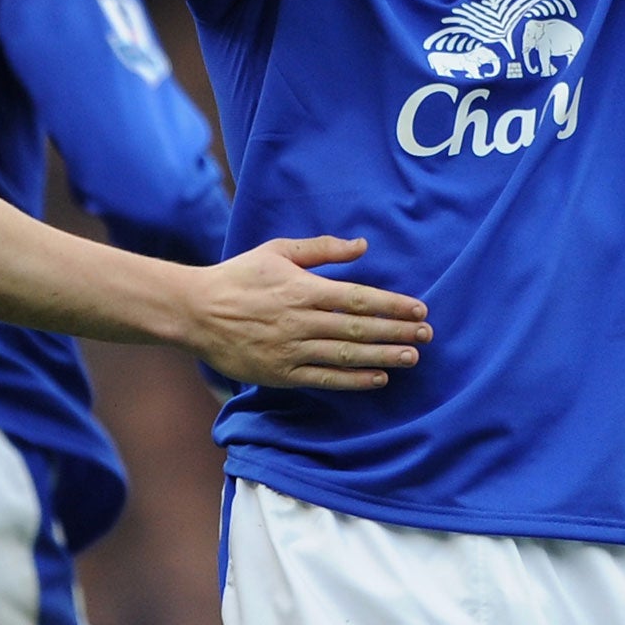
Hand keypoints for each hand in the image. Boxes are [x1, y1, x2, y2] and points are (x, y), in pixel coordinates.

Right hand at [184, 236, 431, 389]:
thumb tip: (362, 245)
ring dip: (383, 357)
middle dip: (397, 331)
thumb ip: (322, 249)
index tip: (419, 309)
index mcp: (303, 288)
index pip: (358, 298)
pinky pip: (325, 378)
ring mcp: (292, 349)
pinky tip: (378, 379)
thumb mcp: (278, 251)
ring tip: (412, 358)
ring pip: (347, 355)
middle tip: (428, 335)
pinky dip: (354, 380)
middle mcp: (301, 321)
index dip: (392, 305)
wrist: (196, 311)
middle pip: (359, 327)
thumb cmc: (239, 276)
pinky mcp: (282, 373)